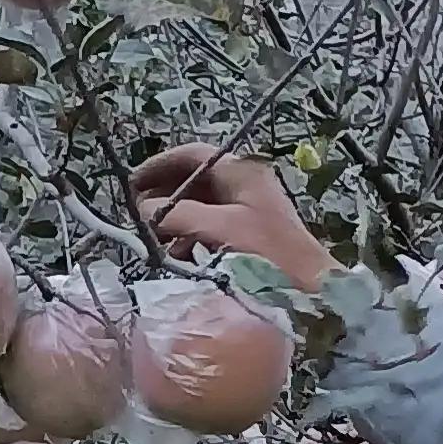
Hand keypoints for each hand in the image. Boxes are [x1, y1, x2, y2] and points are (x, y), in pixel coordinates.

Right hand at [134, 144, 335, 295]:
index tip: (133, 184)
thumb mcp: (219, 229)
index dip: (159, 165)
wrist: (310, 287)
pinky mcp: (250, 232)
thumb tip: (145, 210)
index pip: (192, 155)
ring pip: (201, 204)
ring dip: (175, 217)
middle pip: (194, 179)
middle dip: (164, 194)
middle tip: (138, 212)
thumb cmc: (268, 254)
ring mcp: (249, 207)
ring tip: (153, 236)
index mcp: (241, 172)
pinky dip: (191, 234)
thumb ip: (178, 216)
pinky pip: (211, 224)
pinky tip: (177, 254)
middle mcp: (245, 183)